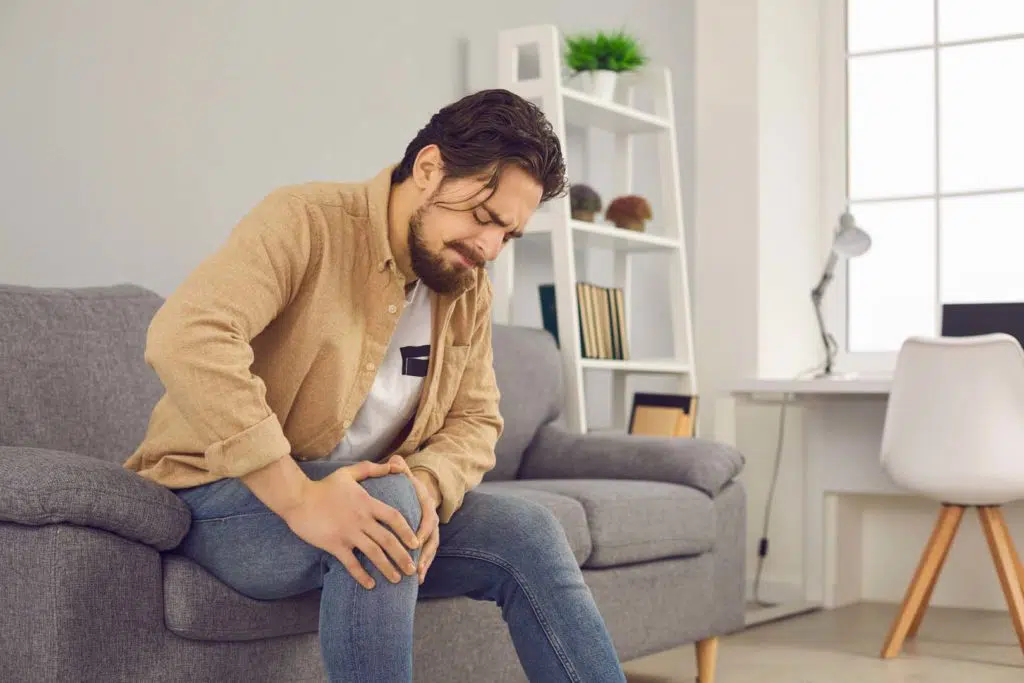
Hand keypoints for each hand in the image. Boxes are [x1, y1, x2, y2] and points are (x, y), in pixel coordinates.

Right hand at [281, 460, 419, 589]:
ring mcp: (348, 533)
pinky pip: (351, 564)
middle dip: (402, 556)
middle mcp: (361, 520)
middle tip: (412, 569)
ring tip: (397, 580)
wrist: (298, 498)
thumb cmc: (323, 486)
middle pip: (388, 540)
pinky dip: (362, 576)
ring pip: (373, 554)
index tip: (416, 543)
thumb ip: (372, 469)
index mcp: (367, 503)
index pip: (394, 518)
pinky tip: (370, 585)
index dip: (407, 532)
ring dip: (387, 568)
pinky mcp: (334, 545)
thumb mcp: (349, 473)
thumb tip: (395, 465)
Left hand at [387, 455, 440, 584]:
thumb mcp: (405, 476)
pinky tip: (417, 581)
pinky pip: (427, 556)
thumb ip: (400, 469)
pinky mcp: (427, 541)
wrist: (419, 491)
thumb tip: (395, 460)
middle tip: (415, 567)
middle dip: (424, 554)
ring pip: (431, 551)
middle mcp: (432, 521)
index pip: (428, 520)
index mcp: (427, 506)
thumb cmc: (407, 486)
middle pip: (432, 540)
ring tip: (416, 578)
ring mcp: (431, 533)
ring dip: (424, 564)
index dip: (423, 532)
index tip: (415, 542)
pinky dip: (423, 568)